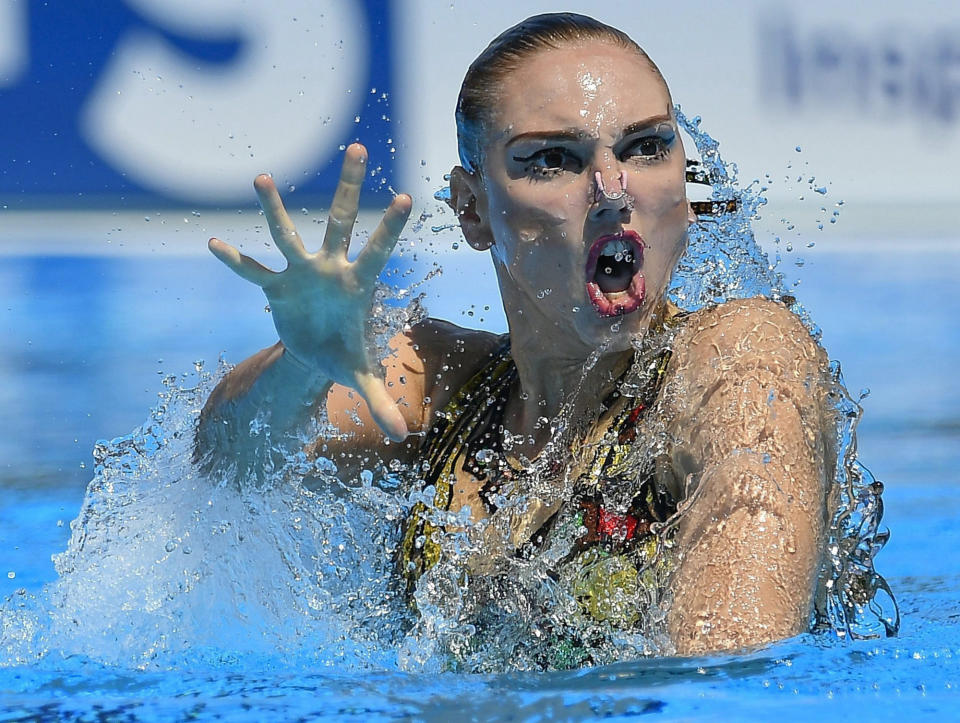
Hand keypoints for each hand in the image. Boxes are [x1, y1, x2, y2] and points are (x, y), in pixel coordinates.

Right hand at [207, 143, 412, 440]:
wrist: (316, 350)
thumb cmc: (344, 354)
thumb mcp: (361, 378)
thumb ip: (380, 401)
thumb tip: (402, 437)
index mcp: (358, 285)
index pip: (378, 250)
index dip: (390, 227)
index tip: (406, 196)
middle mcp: (330, 269)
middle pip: (340, 220)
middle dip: (347, 187)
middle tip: (356, 146)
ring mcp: (301, 274)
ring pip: (288, 234)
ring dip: (276, 209)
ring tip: (263, 178)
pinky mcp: (275, 287)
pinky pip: (252, 272)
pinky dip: (235, 261)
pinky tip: (213, 243)